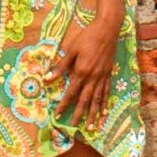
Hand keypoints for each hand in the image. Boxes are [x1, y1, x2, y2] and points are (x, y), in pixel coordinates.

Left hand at [54, 11, 119, 125]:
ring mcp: (102, 76)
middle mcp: (92, 77)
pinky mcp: (109, 73)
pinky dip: (105, 103)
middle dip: (78, 115)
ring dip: (93, 114)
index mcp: (81, 71)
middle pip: (85, 100)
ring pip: (97, 100)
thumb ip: (61, 66)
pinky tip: (104, 112)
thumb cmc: (87, 37)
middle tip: (74, 128)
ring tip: (91, 127)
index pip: (71, 93)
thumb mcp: (71, 49)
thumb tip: (47, 78)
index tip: (58, 115)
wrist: (107, 29)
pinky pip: (107, 92)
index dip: (64, 105)